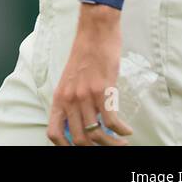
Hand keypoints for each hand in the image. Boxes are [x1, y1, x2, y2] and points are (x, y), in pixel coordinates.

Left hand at [47, 4, 133, 145]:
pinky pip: (112, 122)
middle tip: (109, 146)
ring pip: (96, 134)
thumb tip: (84, 122)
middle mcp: (69, 99)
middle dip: (95, 148)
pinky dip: (121, 131)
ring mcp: (85, 96)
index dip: (65, 147)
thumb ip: (74, 101)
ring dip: (112, 143)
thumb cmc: (85, 55)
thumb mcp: (72, 80)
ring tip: (122, 143)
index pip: (54, 133)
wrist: (95, 32)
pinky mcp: (102, 90)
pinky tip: (127, 131)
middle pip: (79, 140)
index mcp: (59, 98)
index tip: (79, 148)